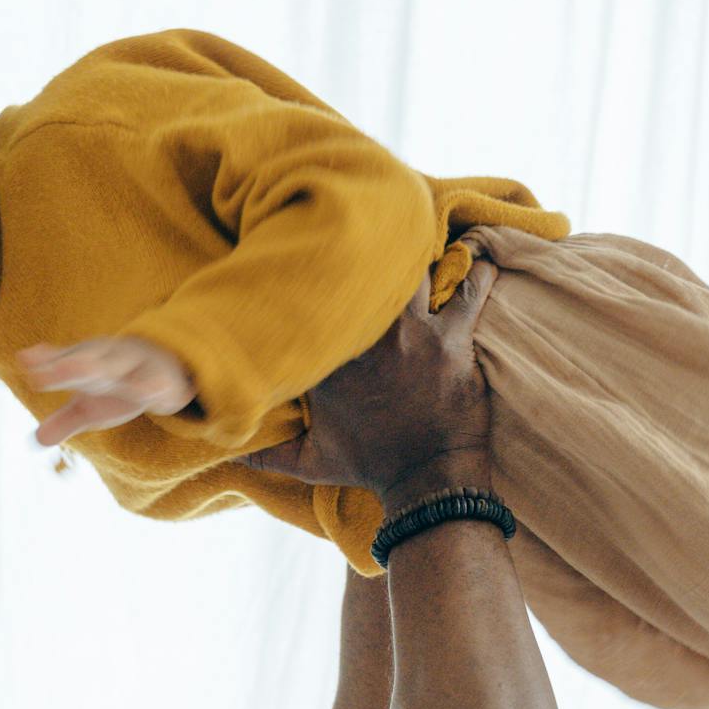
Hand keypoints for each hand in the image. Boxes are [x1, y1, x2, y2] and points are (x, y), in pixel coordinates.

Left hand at [19, 335, 196, 449]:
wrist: (166, 365)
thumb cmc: (118, 385)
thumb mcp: (91, 406)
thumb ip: (65, 420)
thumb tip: (37, 438)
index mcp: (88, 365)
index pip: (64, 364)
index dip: (46, 364)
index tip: (25, 361)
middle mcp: (108, 362)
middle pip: (87, 365)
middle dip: (69, 367)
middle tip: (48, 370)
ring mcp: (137, 368)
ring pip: (120, 368)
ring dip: (105, 369)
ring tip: (85, 373)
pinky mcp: (164, 379)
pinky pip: (159, 382)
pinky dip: (154, 385)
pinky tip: (152, 392)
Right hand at [240, 259, 496, 503]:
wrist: (427, 482)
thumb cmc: (372, 468)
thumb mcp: (312, 461)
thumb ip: (268, 453)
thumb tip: (230, 455)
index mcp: (330, 360)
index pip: (316, 303)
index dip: (316, 274)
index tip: (318, 255)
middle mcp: (369, 339)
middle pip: (365, 271)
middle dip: (369, 249)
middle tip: (374, 227)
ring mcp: (412, 335)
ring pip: (415, 269)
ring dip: (422, 254)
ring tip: (423, 238)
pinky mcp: (453, 339)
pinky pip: (471, 289)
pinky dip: (477, 271)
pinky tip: (478, 258)